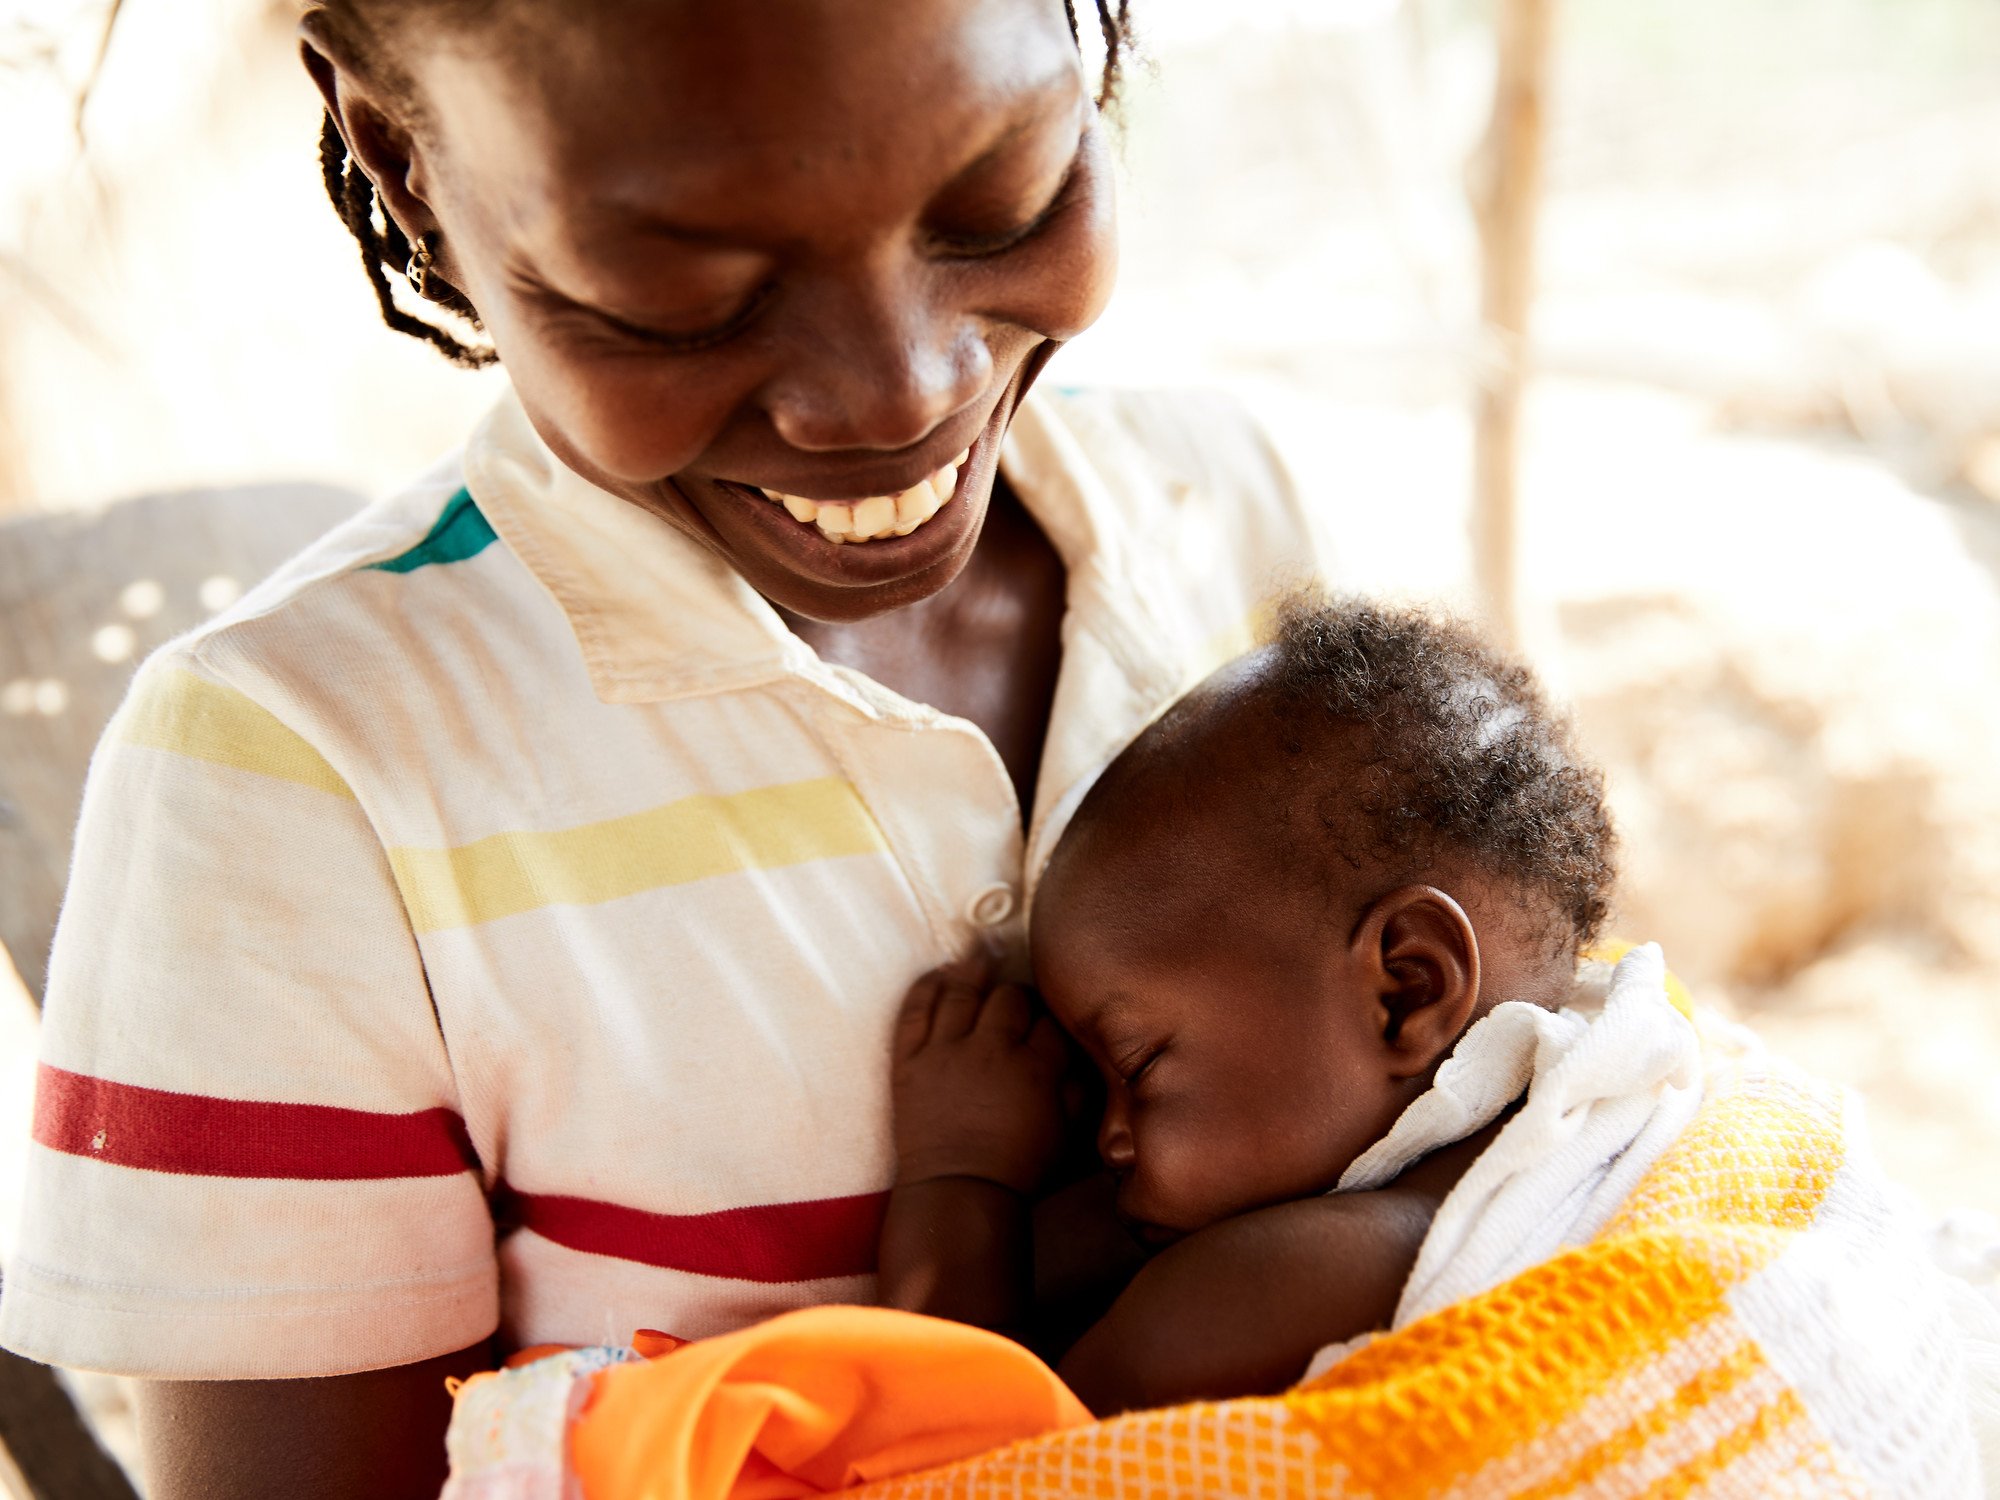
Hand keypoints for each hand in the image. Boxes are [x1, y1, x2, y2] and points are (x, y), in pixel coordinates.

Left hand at [891, 960, 1072, 1194]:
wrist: (957, 1194)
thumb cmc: (1018, 1171)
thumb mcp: (1066, 1134)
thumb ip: (1080, 1092)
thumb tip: (1085, 1061)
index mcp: (1035, 1069)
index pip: (1050, 1021)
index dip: (1053, 1015)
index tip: (1049, 1020)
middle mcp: (991, 1050)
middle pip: (1010, 998)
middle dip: (1018, 995)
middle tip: (1018, 1000)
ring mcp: (945, 1052)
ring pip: (963, 993)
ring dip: (974, 972)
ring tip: (981, 958)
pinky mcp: (910, 1061)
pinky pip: (915, 1010)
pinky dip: (927, 987)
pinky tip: (938, 975)